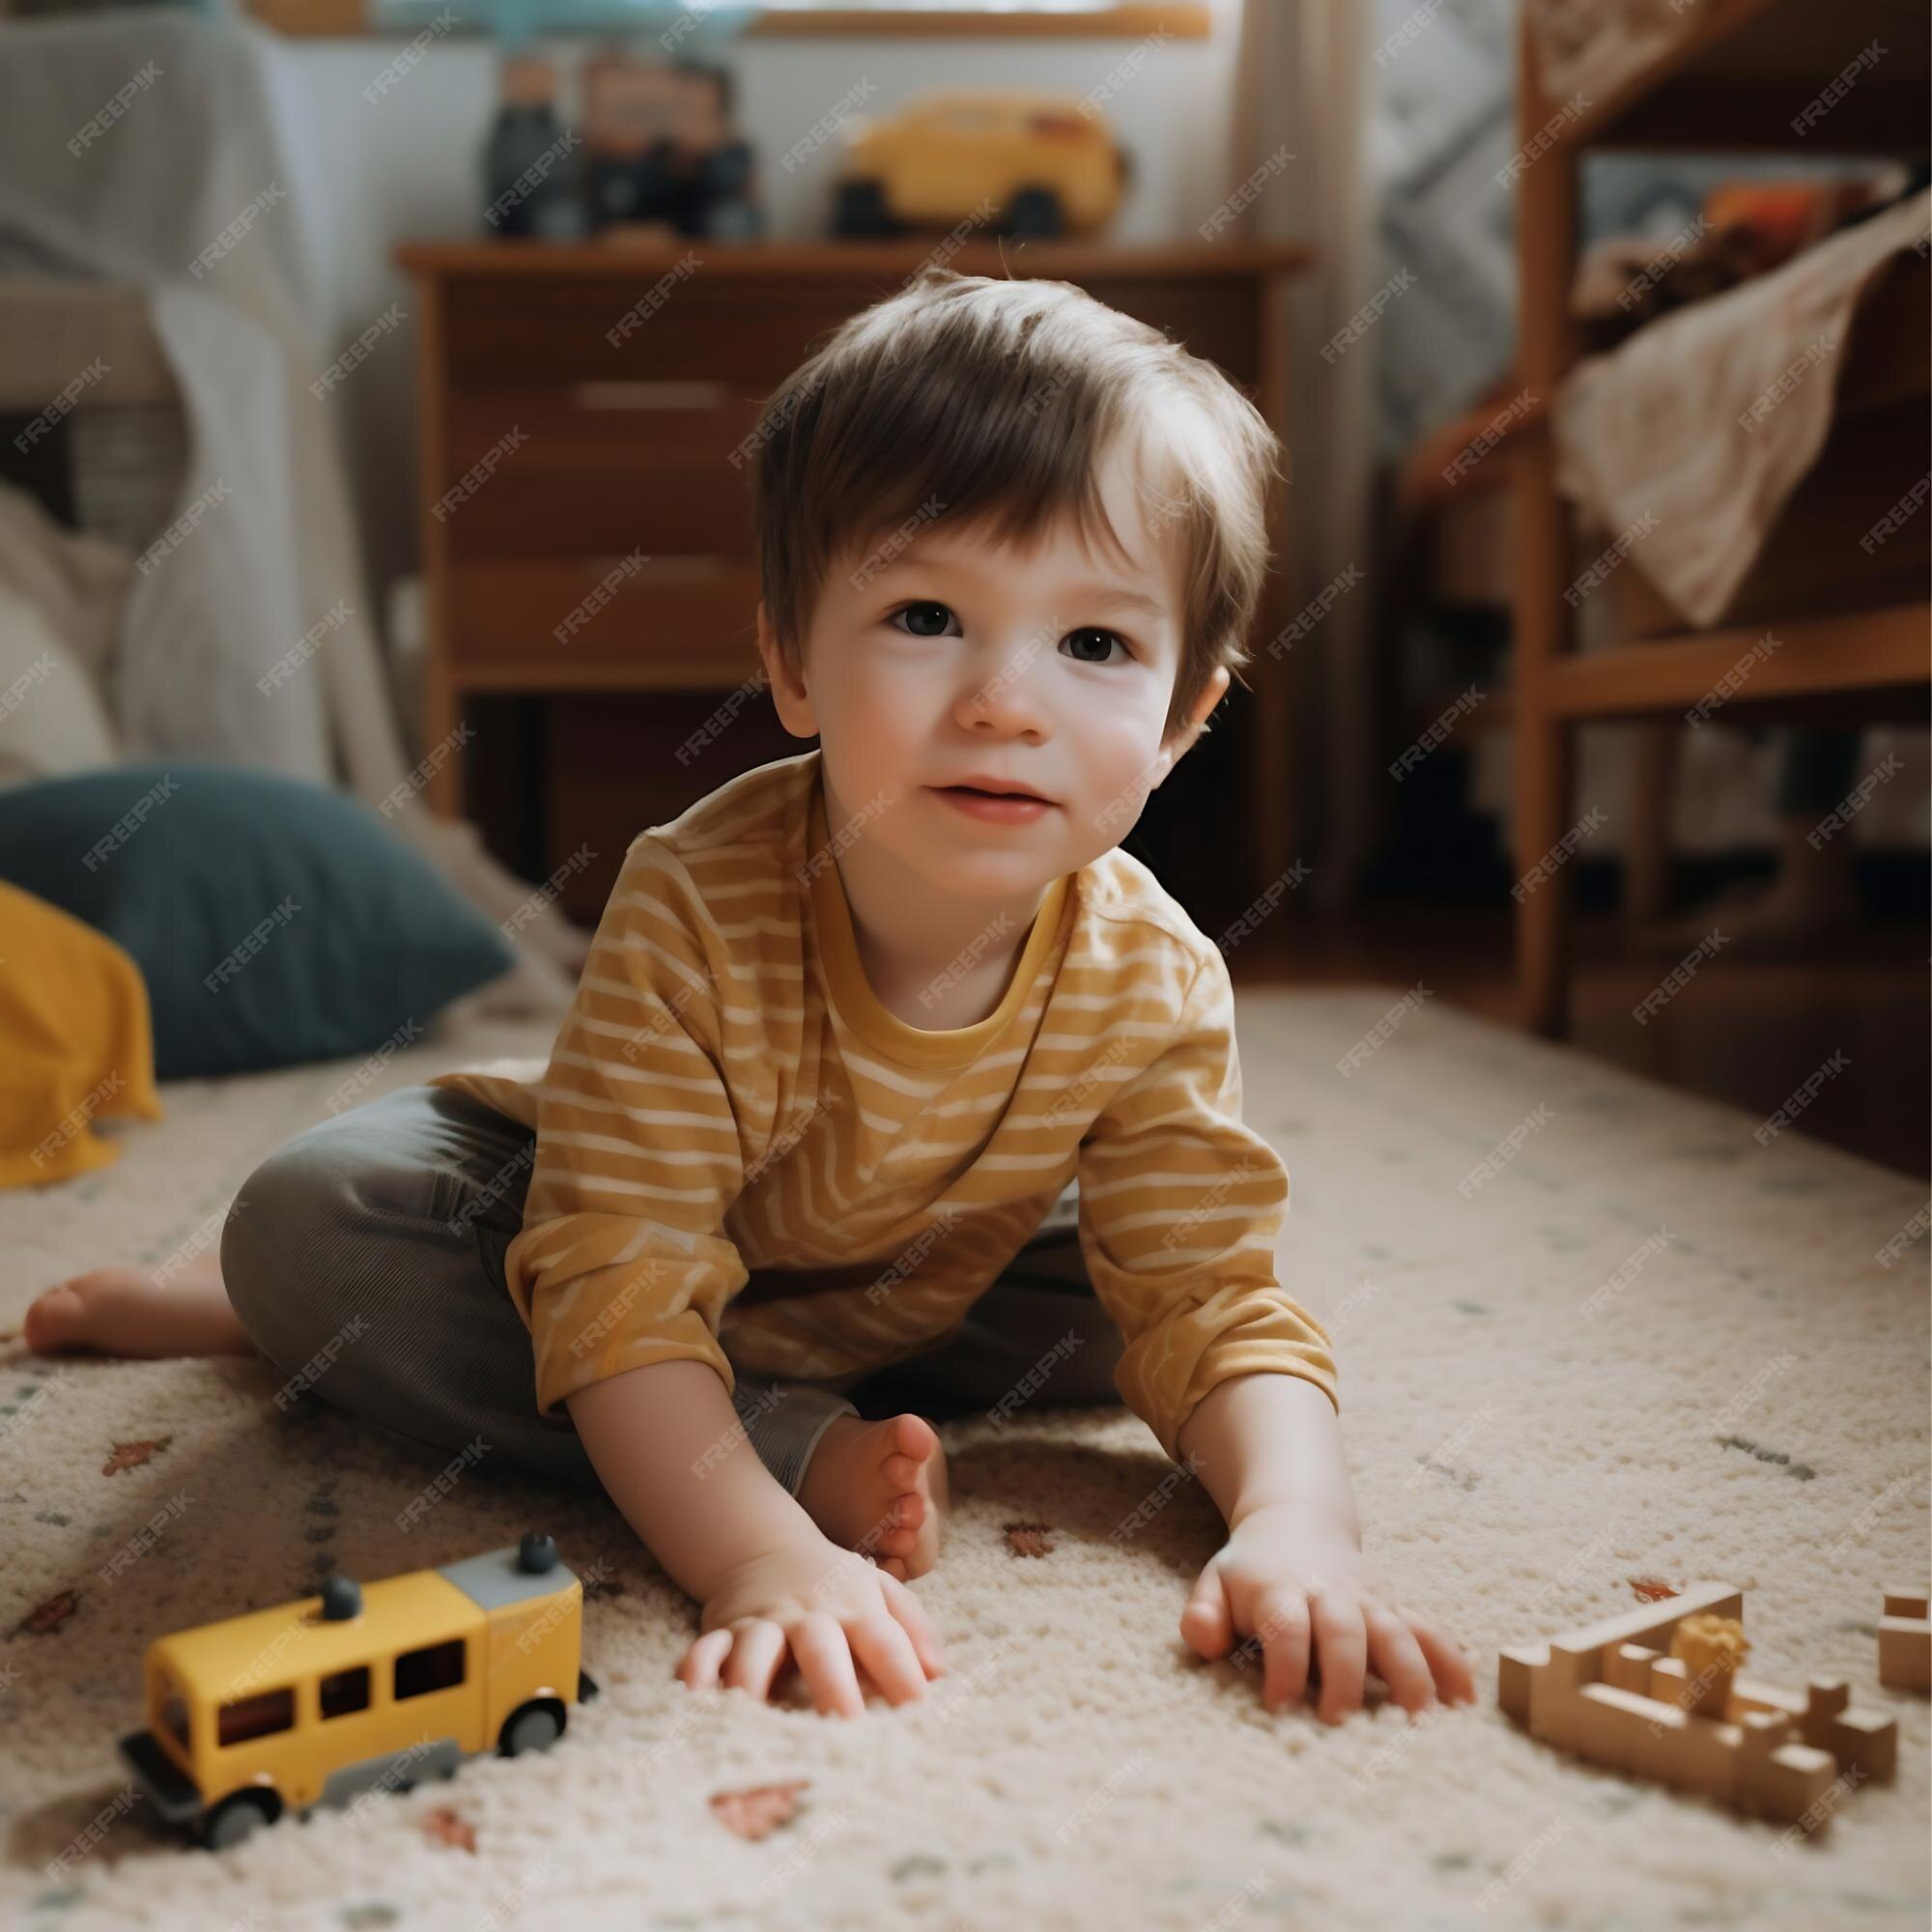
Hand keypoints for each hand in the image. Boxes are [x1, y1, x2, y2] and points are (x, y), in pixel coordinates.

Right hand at [676, 1529, 947, 1717]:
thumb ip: (913, 1626)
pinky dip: (696, 1673)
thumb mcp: (881, 1589)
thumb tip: (939, 1673)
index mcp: (854, 1607)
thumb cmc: (834, 1583)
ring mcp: (762, 1622)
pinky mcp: (723, 1631)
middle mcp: (807, 1615)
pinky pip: (704, 1651)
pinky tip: (695, 1700)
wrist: (766, 1547)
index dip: (903, 1675)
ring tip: (756, 1717)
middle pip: (821, 1647)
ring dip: (754, 1682)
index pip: (885, 1641)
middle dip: (833, 1686)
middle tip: (848, 1728)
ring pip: (754, 1649)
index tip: (919, 1713)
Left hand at [1179, 1500, 1476, 1723]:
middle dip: (1344, 1675)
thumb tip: (1203, 1638)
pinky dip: (1450, 1662)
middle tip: (1339, 1722)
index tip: (1278, 1706)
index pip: (1285, 1625)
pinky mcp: (1396, 1608)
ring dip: (1409, 1673)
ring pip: (1396, 1630)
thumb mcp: (1215, 1583)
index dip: (1283, 1665)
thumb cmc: (1252, 1572)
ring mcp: (1369, 1599)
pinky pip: (1430, 1631)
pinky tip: (1464, 1700)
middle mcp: (1330, 1592)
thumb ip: (1203, 1613)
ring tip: (1417, 1720)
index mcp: (1280, 1588)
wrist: (1295, 1522)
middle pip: (1343, 1630)